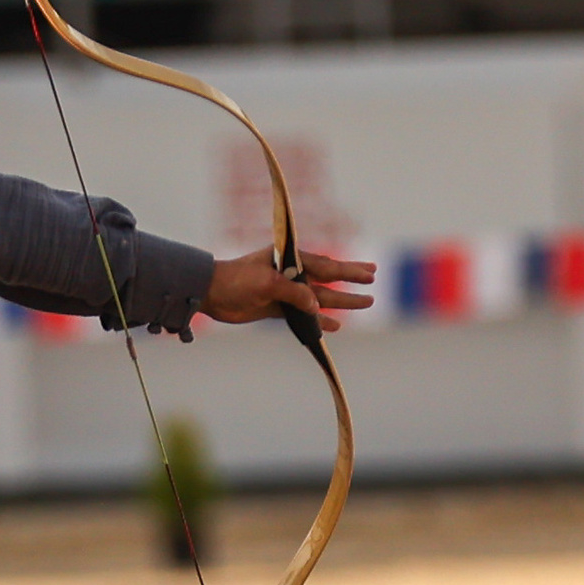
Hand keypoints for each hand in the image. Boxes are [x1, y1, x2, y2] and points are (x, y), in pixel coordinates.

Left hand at [203, 245, 374, 334]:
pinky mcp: (276, 307)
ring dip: (340, 302)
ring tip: (364, 303)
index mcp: (290, 260)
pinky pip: (303, 314)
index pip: (326, 265)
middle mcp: (291, 274)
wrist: (210, 294)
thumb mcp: (266, 283)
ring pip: (319, 298)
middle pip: (328, 279)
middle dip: (351, 281)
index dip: (348, 270)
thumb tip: (316, 304)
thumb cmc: (236, 280)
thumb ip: (293, 292)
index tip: (369, 273)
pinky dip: (318, 319)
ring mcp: (285, 291)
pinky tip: (334, 324)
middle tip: (373, 282)